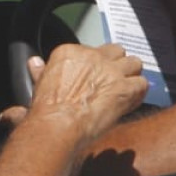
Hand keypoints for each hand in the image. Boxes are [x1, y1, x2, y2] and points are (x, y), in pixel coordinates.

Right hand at [0, 42, 147, 145]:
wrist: (57, 126)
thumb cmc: (45, 111)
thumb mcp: (39, 86)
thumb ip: (40, 72)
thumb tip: (33, 62)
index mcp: (70, 53)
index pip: (93, 50)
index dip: (96, 65)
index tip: (93, 78)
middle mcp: (92, 56)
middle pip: (116, 51)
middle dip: (117, 65)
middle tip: (113, 81)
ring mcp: (110, 71)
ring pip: (134, 63)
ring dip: (131, 75)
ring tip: (125, 90)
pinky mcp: (124, 88)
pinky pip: (141, 84)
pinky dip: (138, 94)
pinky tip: (129, 103)